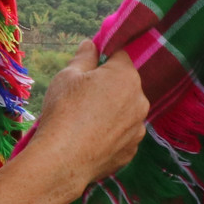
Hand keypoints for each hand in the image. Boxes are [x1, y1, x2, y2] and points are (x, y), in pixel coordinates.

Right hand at [33, 39, 147, 186]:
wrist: (63, 160)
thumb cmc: (64, 110)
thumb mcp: (68, 75)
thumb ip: (84, 56)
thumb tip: (91, 44)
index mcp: (126, 76)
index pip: (119, 56)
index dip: (102, 59)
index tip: (87, 70)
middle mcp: (140, 101)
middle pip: (124, 85)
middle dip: (107, 87)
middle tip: (81, 98)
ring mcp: (138, 128)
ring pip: (125, 112)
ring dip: (111, 112)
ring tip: (85, 123)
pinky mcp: (131, 151)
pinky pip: (122, 135)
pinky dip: (110, 135)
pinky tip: (90, 140)